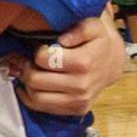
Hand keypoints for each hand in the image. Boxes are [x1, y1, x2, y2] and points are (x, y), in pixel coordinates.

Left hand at [6, 11, 123, 116]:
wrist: (112, 63)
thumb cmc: (98, 42)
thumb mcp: (95, 26)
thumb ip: (81, 28)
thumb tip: (63, 39)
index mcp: (83, 62)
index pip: (43, 59)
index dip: (37, 51)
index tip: (39, 47)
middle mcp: (81, 85)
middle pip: (35, 80)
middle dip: (26, 67)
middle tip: (24, 59)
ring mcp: (79, 100)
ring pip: (36, 97)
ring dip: (25, 83)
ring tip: (26, 71)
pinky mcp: (76, 110)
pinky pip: (42, 108)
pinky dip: (29, 97)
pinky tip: (28, 85)